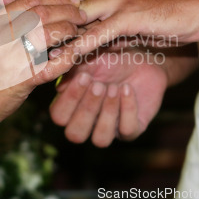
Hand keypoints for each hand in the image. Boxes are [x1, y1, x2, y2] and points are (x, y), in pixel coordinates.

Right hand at [0, 0, 86, 126]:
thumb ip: (12, 19)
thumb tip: (41, 2)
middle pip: (41, 12)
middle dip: (68, 10)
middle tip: (83, 14)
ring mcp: (8, 59)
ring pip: (45, 33)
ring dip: (69, 30)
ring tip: (79, 31)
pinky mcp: (20, 82)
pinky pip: (51, 65)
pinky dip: (67, 57)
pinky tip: (76, 53)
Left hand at [23, 0, 198, 55]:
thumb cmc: (175, 12)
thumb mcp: (138, 15)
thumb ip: (114, 23)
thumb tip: (96, 37)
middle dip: (27, 1)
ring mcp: (119, 1)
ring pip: (73, 12)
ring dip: (44, 23)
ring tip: (16, 33)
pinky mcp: (132, 16)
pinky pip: (98, 34)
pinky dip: (77, 46)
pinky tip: (58, 57)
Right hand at [50, 47, 166, 146]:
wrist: (143, 59)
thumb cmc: (110, 60)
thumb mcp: (90, 58)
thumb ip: (71, 67)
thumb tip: (55, 76)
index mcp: (71, 107)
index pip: (59, 116)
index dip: (69, 100)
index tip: (84, 77)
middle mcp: (88, 123)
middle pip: (75, 134)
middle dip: (87, 109)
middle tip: (98, 85)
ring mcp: (110, 128)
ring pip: (100, 139)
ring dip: (107, 112)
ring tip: (114, 88)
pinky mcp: (133, 129)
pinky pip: (127, 130)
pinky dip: (127, 108)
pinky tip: (127, 89)